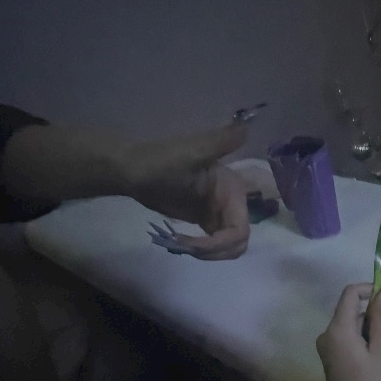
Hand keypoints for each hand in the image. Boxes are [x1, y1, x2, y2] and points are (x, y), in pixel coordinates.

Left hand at [126, 121, 250, 259]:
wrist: (134, 169)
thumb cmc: (161, 160)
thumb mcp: (192, 151)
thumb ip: (220, 142)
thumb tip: (246, 127)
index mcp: (233, 188)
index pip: (240, 228)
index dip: (222, 243)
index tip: (195, 246)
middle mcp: (231, 202)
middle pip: (237, 242)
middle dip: (214, 252)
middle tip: (185, 248)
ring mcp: (219, 213)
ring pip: (226, 247)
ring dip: (206, 253)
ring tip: (179, 245)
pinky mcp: (205, 221)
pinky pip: (213, 245)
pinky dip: (200, 250)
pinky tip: (179, 244)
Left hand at [316, 283, 380, 380]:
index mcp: (337, 330)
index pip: (350, 293)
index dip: (370, 289)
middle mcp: (327, 335)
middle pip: (352, 311)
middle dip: (376, 313)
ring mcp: (328, 349)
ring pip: (353, 327)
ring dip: (375, 330)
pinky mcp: (333, 361)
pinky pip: (350, 341)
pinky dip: (367, 342)